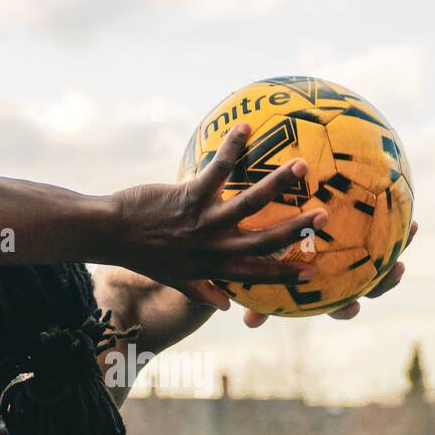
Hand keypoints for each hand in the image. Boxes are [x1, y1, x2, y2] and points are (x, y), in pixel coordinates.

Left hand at [114, 125, 326, 284]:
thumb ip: (201, 290)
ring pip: (247, 204)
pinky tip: (246, 128)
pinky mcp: (187, 197)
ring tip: (301, 166)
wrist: (109, 234)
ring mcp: (201, 222)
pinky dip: (232, 148)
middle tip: (324, 216)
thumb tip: (226, 306)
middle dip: (295, 230)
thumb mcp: (173, 279)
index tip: (312, 273)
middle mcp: (210, 248)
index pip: (255, 274)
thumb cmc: (142, 253)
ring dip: (276, 185)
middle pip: (261, 241)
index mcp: (210, 267)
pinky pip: (217, 170)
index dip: (284, 275)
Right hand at [243, 219, 417, 326]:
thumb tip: (248, 323)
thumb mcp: (255, 274)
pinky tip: (392, 192)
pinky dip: (385, 207)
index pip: (338, 305)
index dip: (347, 309)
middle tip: (396, 269)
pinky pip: (377, 215)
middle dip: (385, 280)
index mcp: (323, 288)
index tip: (353, 308)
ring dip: (399, 242)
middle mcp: (345, 272)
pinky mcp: (362, 222)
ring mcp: (357, 248)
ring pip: (383, 251)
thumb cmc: (261, 250)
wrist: (277, 210)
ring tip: (410, 228)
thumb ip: (257, 297)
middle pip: (371, 283)